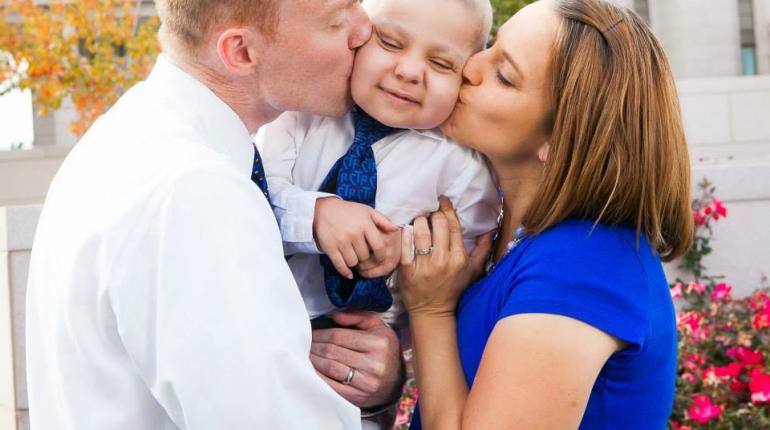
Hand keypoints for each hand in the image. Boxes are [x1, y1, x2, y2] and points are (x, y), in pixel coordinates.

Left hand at [311, 311, 403, 407]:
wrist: (394, 380)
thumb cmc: (383, 349)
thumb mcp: (377, 327)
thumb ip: (357, 316)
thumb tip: (333, 315)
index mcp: (379, 343)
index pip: (339, 336)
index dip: (321, 334)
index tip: (311, 333)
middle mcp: (375, 364)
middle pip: (333, 351)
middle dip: (315, 346)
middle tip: (305, 343)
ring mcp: (367, 383)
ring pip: (330, 368)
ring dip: (314, 361)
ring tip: (307, 355)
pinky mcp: (359, 397)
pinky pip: (332, 386)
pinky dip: (319, 377)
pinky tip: (312, 370)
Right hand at [314, 198, 398, 278]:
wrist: (323, 209)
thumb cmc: (348, 211)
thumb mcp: (367, 211)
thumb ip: (382, 220)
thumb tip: (395, 229)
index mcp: (365, 224)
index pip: (379, 247)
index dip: (381, 256)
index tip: (380, 259)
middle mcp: (354, 233)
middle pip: (365, 257)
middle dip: (366, 259)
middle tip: (363, 256)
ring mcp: (341, 241)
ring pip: (353, 262)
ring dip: (355, 263)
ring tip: (354, 258)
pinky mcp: (329, 247)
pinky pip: (340, 265)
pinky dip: (345, 272)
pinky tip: (349, 273)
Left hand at [399, 197, 492, 316]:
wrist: (433, 312)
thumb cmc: (453, 291)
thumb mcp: (473, 272)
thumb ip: (482, 251)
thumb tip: (489, 231)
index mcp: (459, 258)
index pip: (453, 226)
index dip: (447, 210)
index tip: (443, 201)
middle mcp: (443, 260)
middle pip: (438, 224)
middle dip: (434, 214)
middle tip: (431, 213)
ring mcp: (424, 265)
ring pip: (420, 231)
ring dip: (419, 220)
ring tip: (420, 220)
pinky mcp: (407, 270)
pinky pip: (405, 245)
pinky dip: (406, 233)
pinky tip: (408, 229)